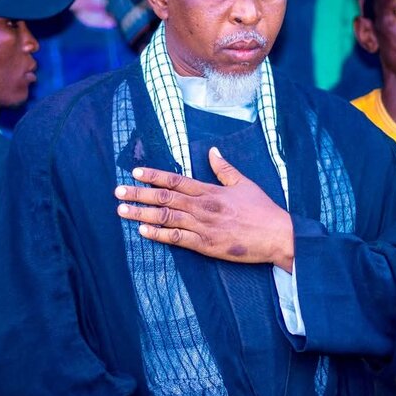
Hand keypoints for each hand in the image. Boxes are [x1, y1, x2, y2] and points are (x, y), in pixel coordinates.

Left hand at [115, 148, 294, 270]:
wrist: (278, 236)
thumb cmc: (262, 210)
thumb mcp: (245, 184)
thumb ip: (225, 169)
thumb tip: (212, 151)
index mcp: (210, 190)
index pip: (176, 180)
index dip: (153, 175)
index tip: (135, 172)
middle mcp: (203, 206)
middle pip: (164, 197)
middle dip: (139, 193)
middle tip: (118, 191)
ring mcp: (203, 226)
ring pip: (166, 217)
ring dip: (141, 213)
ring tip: (122, 210)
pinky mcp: (206, 245)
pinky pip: (177, 238)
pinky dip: (158, 234)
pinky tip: (142, 231)